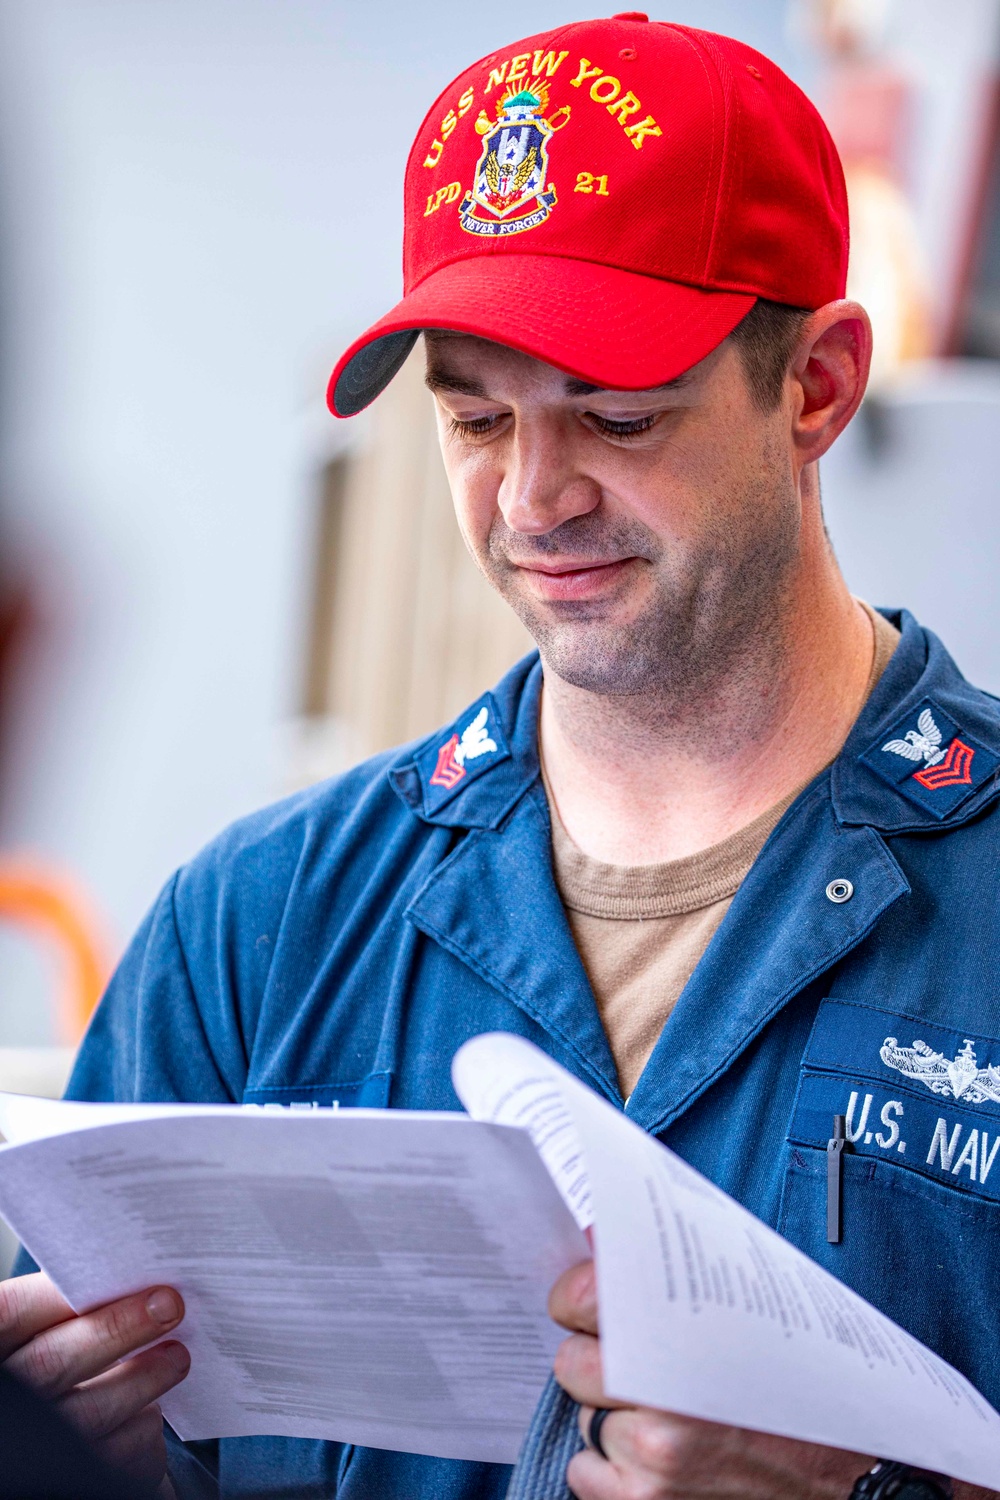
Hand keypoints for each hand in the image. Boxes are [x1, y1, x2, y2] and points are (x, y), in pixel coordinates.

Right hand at [0, 1271, 189, 1491]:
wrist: (64, 1417)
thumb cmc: (59, 1356)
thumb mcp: (44, 1329)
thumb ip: (67, 1309)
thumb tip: (132, 1273)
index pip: (14, 1313)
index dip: (60, 1293)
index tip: (118, 1271)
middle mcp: (13, 1397)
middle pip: (53, 1364)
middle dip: (118, 1329)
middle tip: (169, 1304)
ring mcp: (39, 1440)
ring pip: (90, 1414)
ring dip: (144, 1379)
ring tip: (178, 1355)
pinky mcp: (73, 1474)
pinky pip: (114, 1454)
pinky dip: (142, 1427)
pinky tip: (153, 1406)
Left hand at [550, 1259, 873, 1498]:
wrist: (858, 1482)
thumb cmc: (807, 1389)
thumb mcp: (749, 1309)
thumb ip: (670, 1272)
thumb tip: (599, 1237)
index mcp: (685, 1333)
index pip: (579, 1299)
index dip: (580, 1297)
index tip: (587, 1301)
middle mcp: (662, 1398)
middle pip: (572, 1363)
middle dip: (596, 1361)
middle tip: (637, 1366)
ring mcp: (653, 1459)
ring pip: (582, 1419)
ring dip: (612, 1417)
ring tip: (668, 1415)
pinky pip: (585, 1474)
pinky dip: (612, 1469)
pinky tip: (662, 1459)